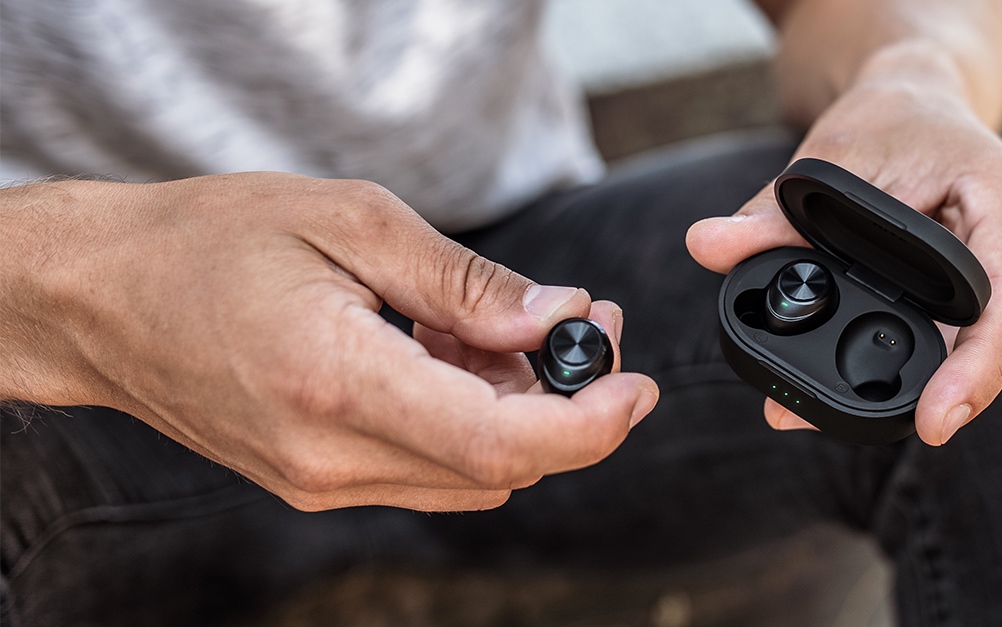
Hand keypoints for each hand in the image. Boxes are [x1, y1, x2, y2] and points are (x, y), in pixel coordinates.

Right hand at [0, 173, 657, 509]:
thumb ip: (464, 283)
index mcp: (337, 381)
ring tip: (510, 324)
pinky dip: (467, 419)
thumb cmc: (208, 241)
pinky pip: (425, 466)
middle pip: (500, 464)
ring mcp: (319, 481)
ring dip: (517, 410)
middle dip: (567, 403)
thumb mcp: (349, 222)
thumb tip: (555, 318)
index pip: (499, 443)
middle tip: (583, 321)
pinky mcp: (314, 481)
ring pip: (469, 472)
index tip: (634, 384)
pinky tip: (455, 354)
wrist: (100, 298)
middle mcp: (330, 456)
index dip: (588, 424)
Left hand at [687, 73, 1001, 445]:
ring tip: (820, 408)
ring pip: (992, 352)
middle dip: (935, 393)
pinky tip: (871, 386)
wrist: (921, 105)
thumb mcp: (828, 160)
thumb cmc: (888, 123)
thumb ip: (768, 213)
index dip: (977, 368)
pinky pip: (977, 343)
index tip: (937, 421)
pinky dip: (930, 369)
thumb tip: (706, 245)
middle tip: (832, 421)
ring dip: (927, 386)